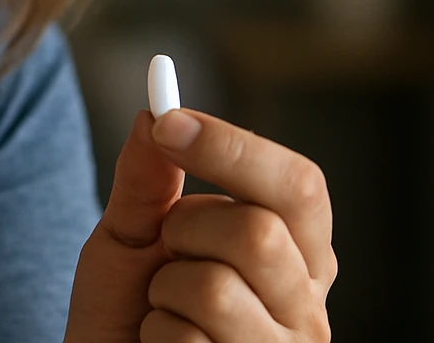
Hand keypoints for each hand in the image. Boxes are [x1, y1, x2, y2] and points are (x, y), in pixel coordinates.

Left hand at [64, 108, 335, 342]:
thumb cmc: (128, 308)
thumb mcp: (129, 236)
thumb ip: (145, 181)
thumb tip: (151, 113)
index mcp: (295, 252)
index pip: (298, 186)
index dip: (233, 148)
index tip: (167, 122)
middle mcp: (305, 304)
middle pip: (259, 231)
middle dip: (186, 227)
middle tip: (167, 249)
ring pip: (216, 288)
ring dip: (164, 289)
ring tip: (164, 307)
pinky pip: (186, 340)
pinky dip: (154, 335)